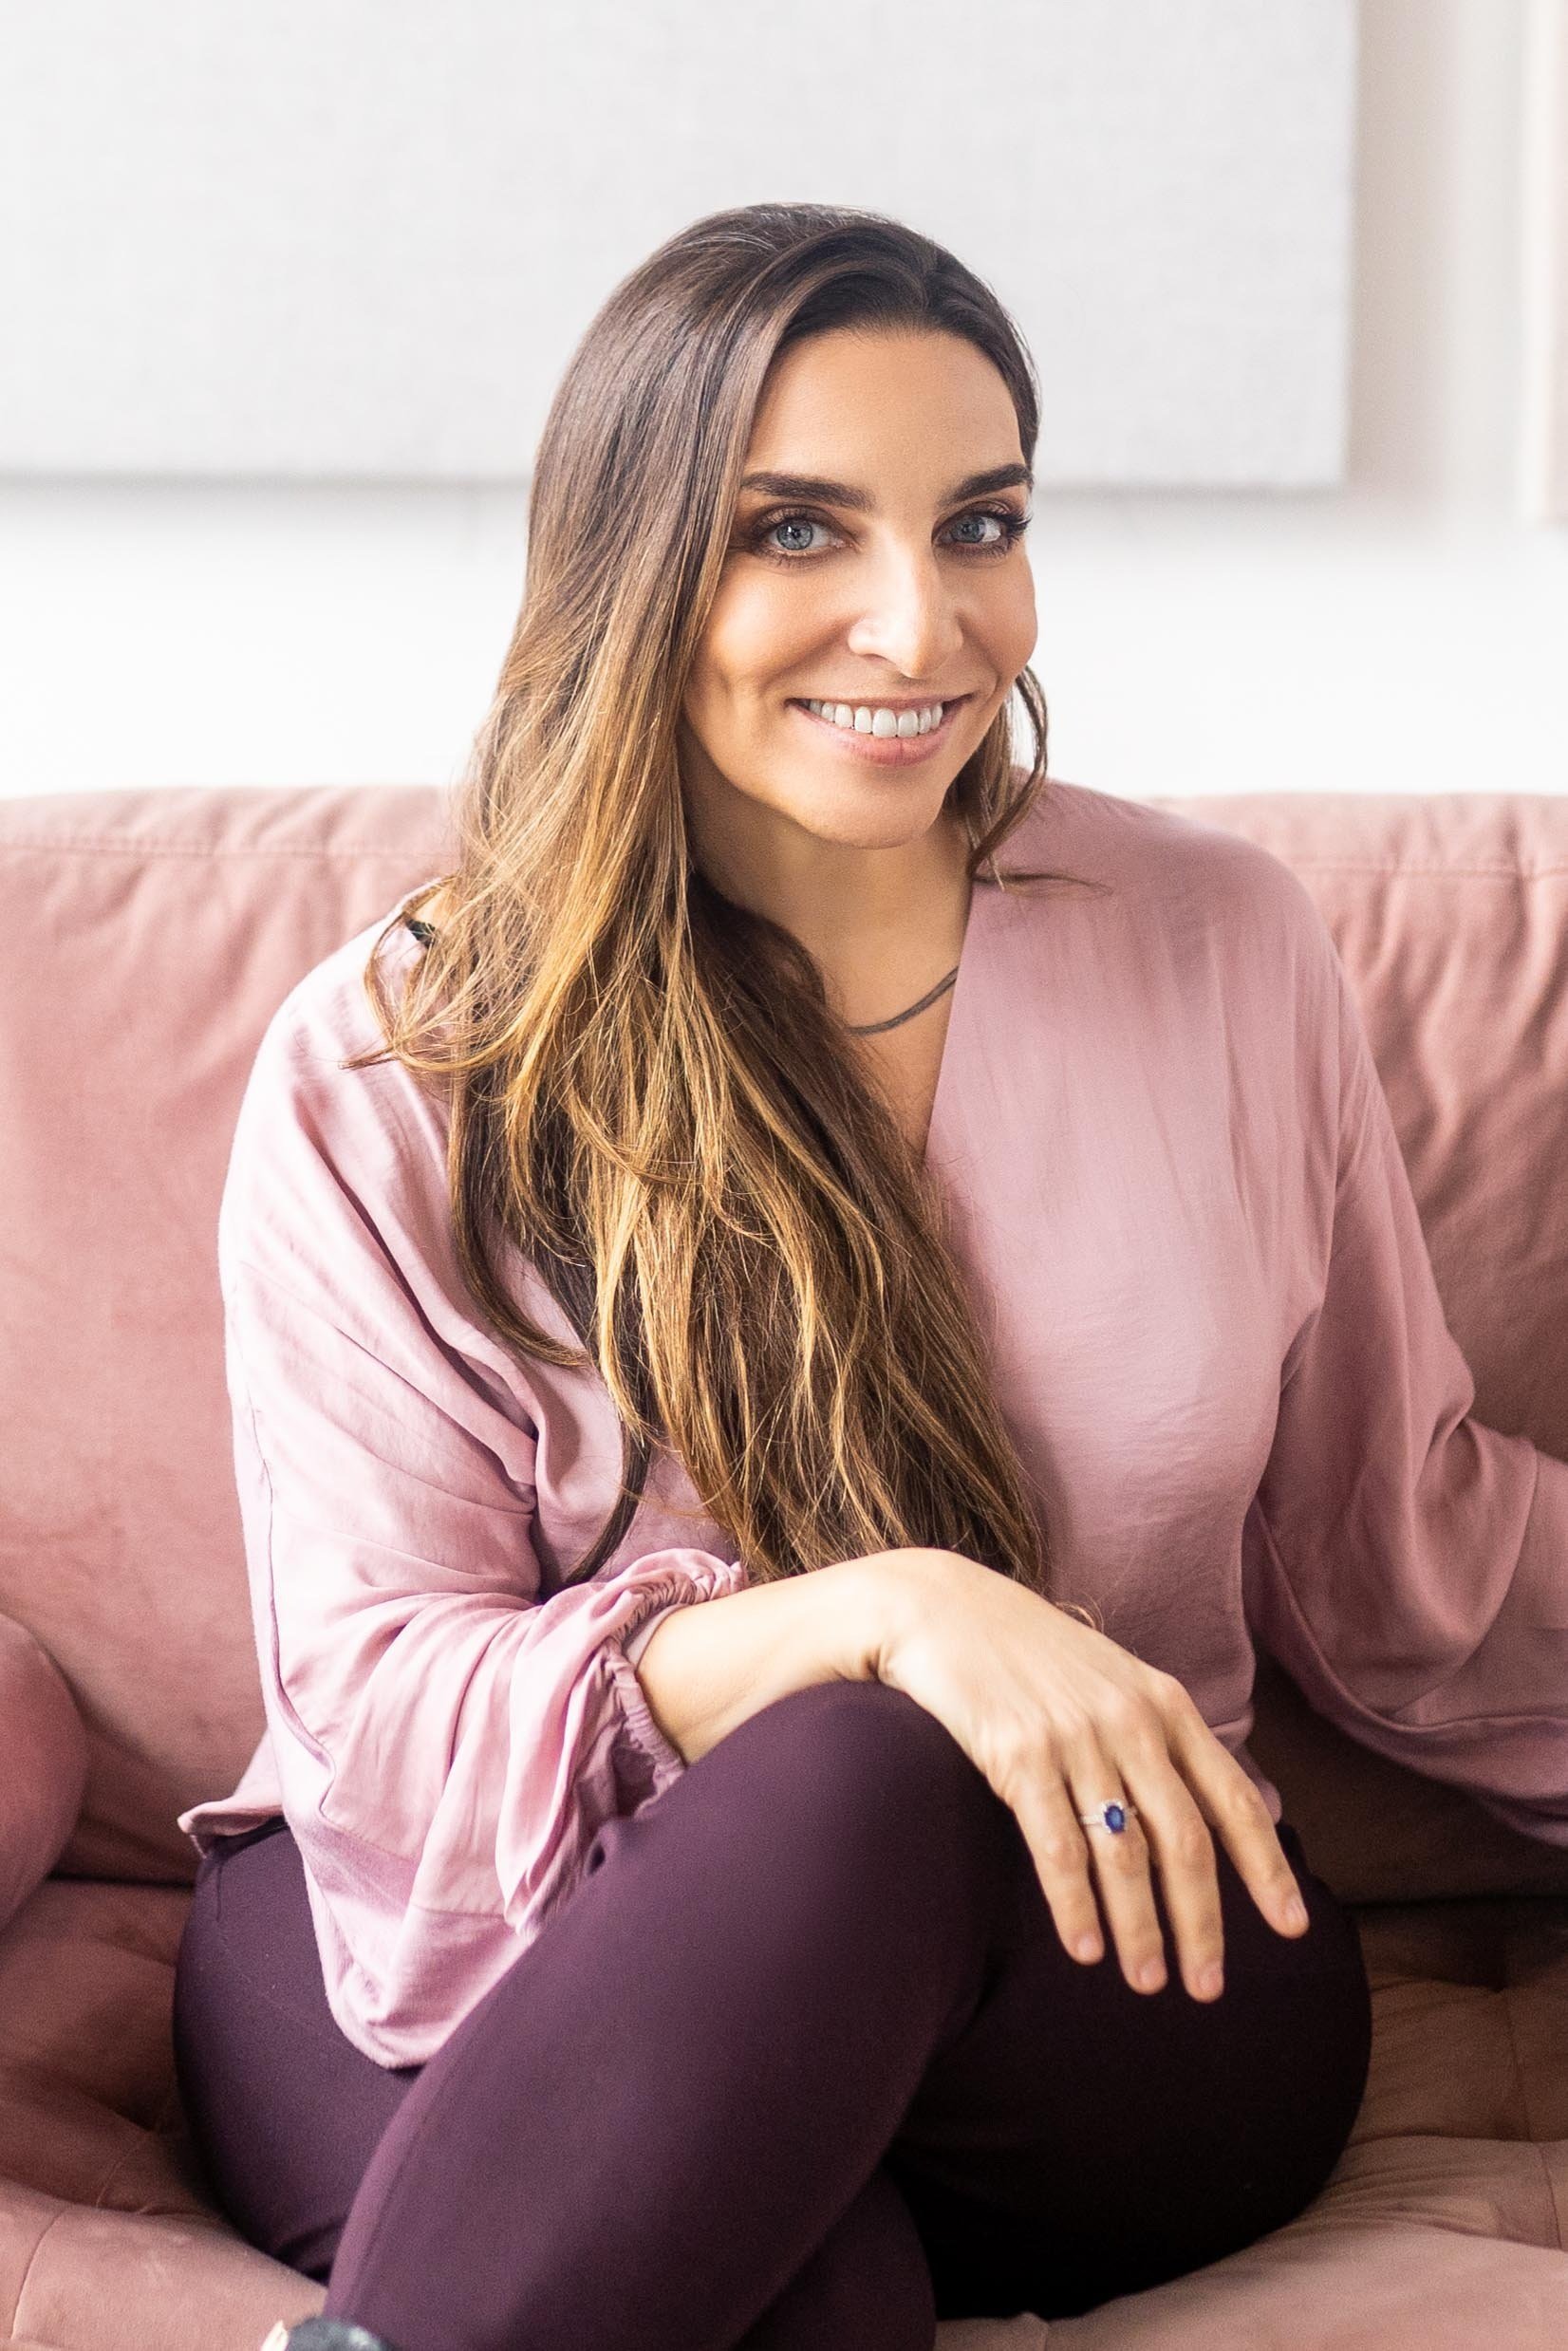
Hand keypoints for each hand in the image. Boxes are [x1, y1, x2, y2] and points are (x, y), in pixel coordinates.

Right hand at [862, 1548, 1311, 2002]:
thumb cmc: (1028, 1654)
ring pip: (1126, 1855)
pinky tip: (1085, 1949)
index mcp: (1164, 1705)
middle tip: (1207, 1987)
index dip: (1265, 1868)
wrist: (942, 1608)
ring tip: (1149, 1982)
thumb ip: (1154, 1737)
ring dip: (1140, 1929)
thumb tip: (1194, 1820)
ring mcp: (1076, 1738)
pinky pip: (1059, 1847)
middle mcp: (1131, 1722)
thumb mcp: (1110, 1679)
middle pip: (1186, 1842)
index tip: (1292, 1927)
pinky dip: (1077, 1906)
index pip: (1232, 1798)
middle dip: (1202, 1923)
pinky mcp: (1019, 1754)